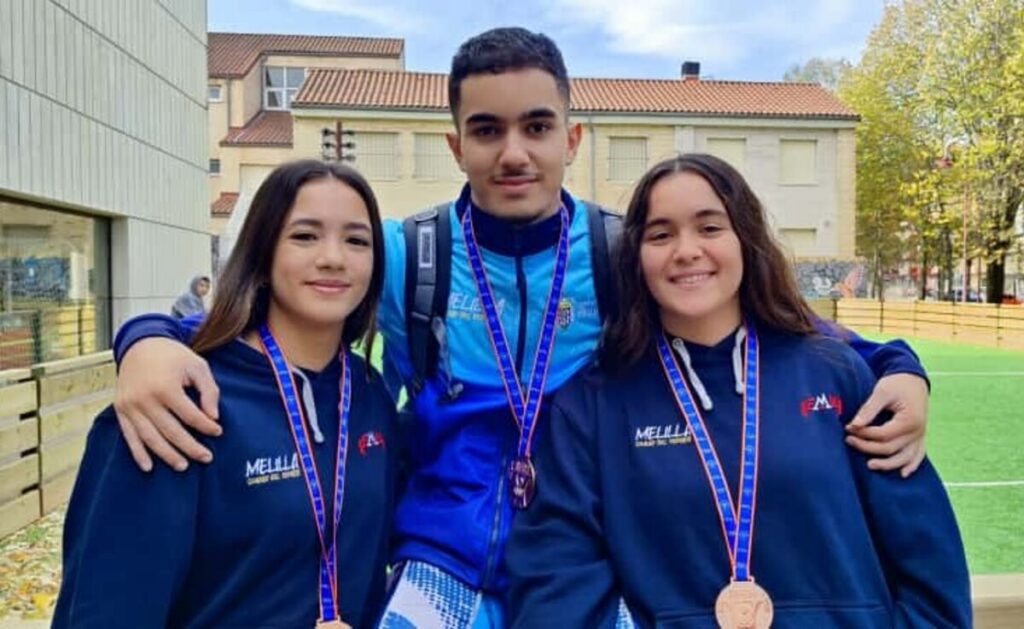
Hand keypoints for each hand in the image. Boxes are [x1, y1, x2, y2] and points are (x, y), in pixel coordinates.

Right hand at [113, 337, 221, 471]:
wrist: (140, 345)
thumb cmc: (174, 356)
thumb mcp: (197, 366)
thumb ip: (209, 390)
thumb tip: (213, 417)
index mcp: (166, 387)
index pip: (190, 416)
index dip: (206, 426)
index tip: (218, 431)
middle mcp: (145, 399)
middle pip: (171, 431)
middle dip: (191, 447)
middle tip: (207, 458)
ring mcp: (130, 406)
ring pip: (151, 438)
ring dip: (167, 455)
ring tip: (183, 466)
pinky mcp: (121, 410)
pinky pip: (129, 436)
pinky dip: (138, 453)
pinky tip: (148, 467)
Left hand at [845, 373, 928, 476]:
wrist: (913, 378)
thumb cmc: (896, 383)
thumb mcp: (881, 392)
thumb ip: (868, 409)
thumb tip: (854, 425)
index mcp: (909, 420)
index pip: (882, 435)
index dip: (863, 434)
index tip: (848, 428)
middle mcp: (917, 431)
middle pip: (890, 448)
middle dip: (868, 447)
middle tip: (848, 440)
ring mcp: (920, 435)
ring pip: (904, 457)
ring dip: (888, 464)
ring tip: (869, 465)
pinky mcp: (920, 436)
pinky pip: (918, 455)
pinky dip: (912, 465)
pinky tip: (903, 474)